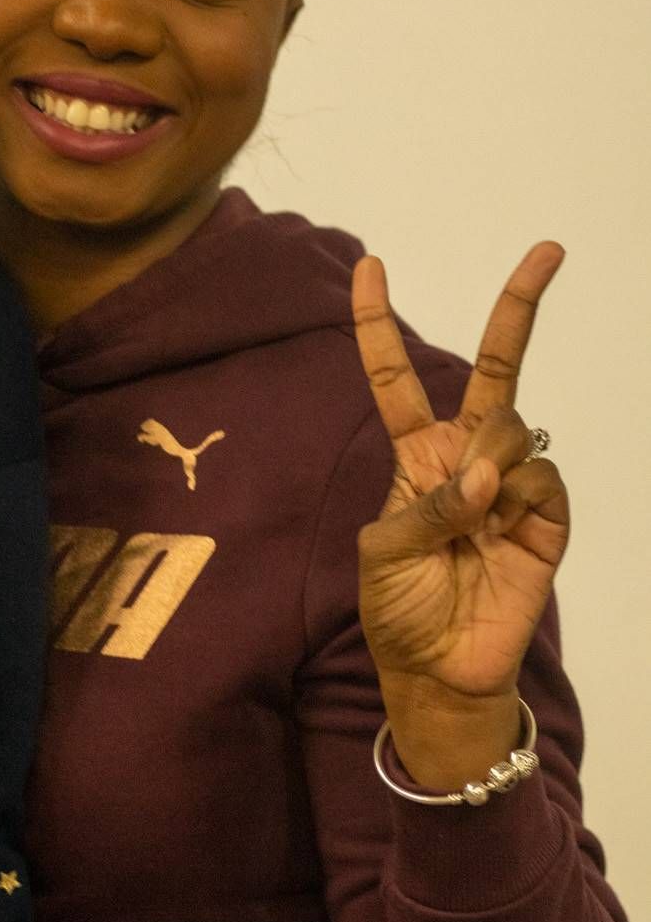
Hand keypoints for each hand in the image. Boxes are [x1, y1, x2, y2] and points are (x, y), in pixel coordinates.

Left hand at [352, 244, 568, 784]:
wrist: (440, 671)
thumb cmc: (398, 610)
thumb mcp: (383, 553)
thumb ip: (425, 506)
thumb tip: (482, 475)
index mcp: (415, 456)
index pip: (396, 378)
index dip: (379, 323)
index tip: (371, 264)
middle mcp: (465, 458)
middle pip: (494, 368)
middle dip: (520, 305)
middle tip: (550, 251)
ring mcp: (510, 484)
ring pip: (513, 427)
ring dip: (489, 462)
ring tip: (472, 517)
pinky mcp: (547, 517)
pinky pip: (541, 477)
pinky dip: (517, 496)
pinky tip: (501, 528)